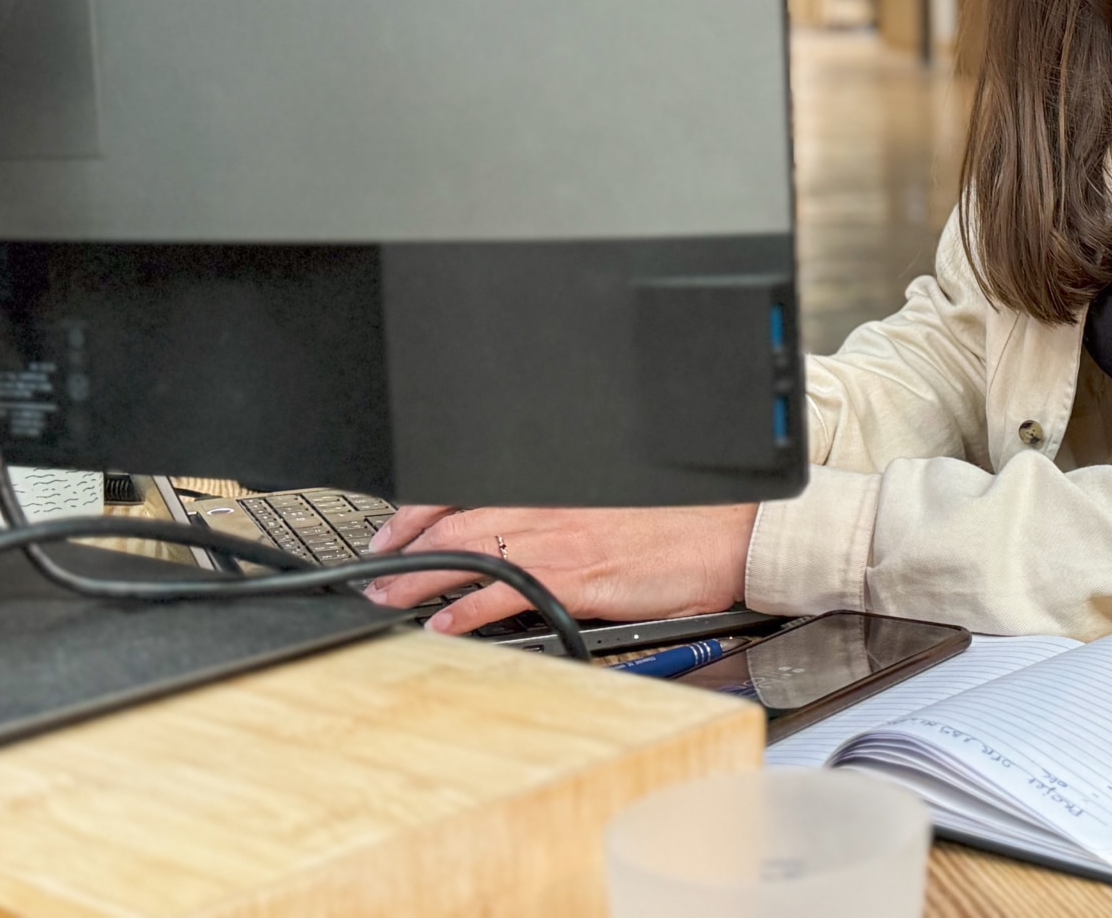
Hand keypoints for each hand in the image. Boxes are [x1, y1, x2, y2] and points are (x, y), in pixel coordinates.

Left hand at [361, 503, 759, 634]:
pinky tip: (444, 624)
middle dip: (406, 547)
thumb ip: (572, 516)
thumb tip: (529, 535)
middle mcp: (557, 508)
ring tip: (387, 600)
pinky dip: (467, 609)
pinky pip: (509, 594)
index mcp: (564, 488)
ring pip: (472, 553)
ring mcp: (566, 542)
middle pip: (460, 521)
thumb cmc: (691, 523)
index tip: (393, 529)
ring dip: (420, 577)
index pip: (475, 490)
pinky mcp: (582, 579)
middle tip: (372, 572)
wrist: (739, 534)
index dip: (423, 510)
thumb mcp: (622, 505)